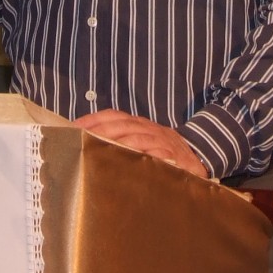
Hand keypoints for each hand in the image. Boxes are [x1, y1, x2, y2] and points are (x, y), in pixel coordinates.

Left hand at [74, 110, 208, 177]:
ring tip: (98, 147)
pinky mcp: (172, 154)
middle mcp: (148, 127)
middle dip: (99, 130)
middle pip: (121, 124)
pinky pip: (156, 150)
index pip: (112, 115)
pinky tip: (129, 156)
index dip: (93, 119)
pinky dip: (143, 151)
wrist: (198, 157)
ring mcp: (160, 139)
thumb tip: (88, 148)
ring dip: (117, 140)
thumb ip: (121, 145)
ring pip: (136, 135)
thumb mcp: (143, 144)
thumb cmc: (164, 153)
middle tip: (80, 139)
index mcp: (138, 124)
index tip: (73, 126)